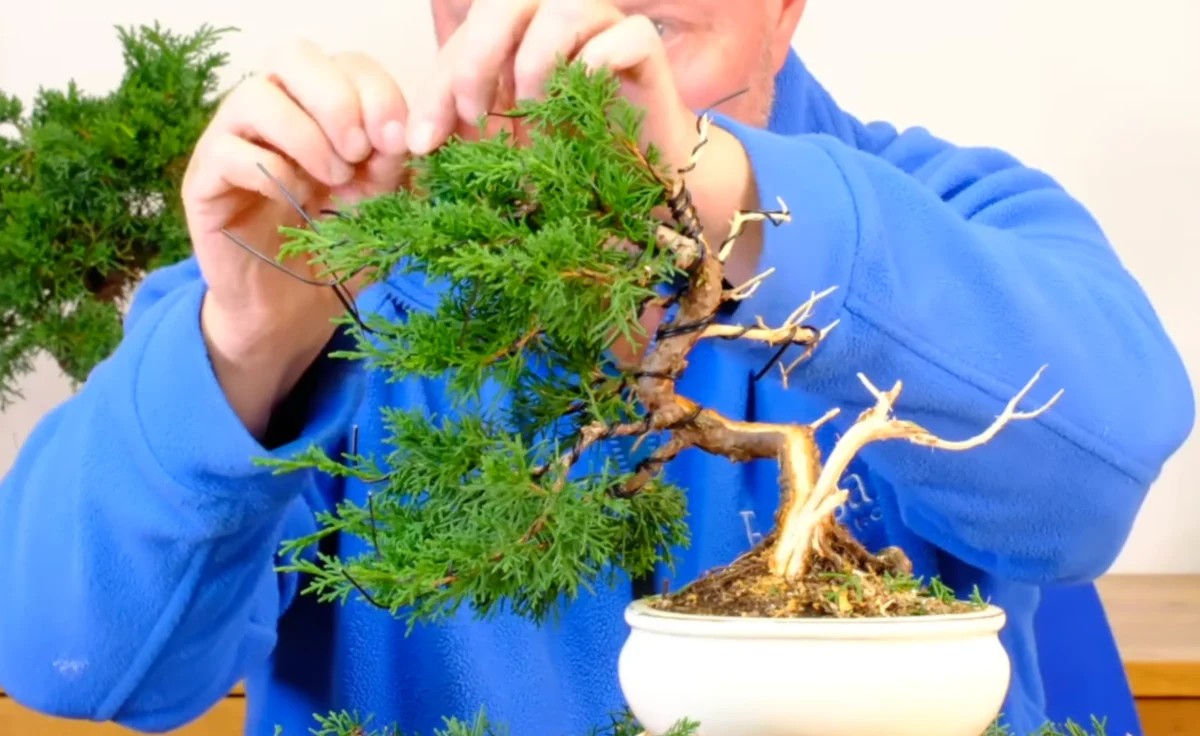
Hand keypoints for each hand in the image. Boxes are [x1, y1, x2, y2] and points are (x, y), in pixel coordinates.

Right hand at [181, 41, 409, 434]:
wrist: (292, 314)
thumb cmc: (336, 253)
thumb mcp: (383, 210)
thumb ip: (395, 170)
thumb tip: (409, 138)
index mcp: (320, 110)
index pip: (345, 63)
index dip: (377, 93)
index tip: (400, 143)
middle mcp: (273, 112)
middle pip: (293, 56)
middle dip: (339, 100)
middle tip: (361, 153)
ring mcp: (232, 141)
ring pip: (256, 95)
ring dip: (307, 135)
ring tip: (335, 181)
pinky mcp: (204, 181)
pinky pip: (229, 151)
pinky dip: (272, 172)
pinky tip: (298, 200)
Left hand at [407, 0, 761, 361]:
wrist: (645, 184)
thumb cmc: (571, 160)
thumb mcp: (505, 148)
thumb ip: (465, 134)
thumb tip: (413, 145)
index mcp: (521, 30)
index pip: (466, 37)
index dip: (436, 88)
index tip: (422, 145)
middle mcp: (560, 15)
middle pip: (505, 0)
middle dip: (476, 59)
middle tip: (473, 116)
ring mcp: (605, 24)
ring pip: (560, 10)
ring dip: (533, 68)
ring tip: (530, 120)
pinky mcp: (645, 46)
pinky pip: (617, 39)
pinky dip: (589, 76)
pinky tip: (576, 119)